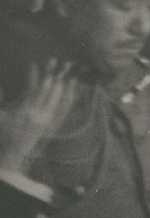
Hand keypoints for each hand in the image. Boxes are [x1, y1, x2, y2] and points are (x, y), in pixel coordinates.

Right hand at [0, 59, 78, 173]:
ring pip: (61, 99)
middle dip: (54, 75)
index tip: (35, 64)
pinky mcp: (53, 126)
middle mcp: (39, 116)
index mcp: (24, 113)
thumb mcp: (0, 118)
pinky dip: (70, 96)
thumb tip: (1, 85)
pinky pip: (65, 109)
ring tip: (70, 70)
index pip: (33, 90)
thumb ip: (0, 101)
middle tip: (59, 61)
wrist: (12, 156)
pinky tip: (74, 86)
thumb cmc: (3, 136)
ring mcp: (48, 121)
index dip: (35, 76)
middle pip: (50, 91)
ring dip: (66, 84)